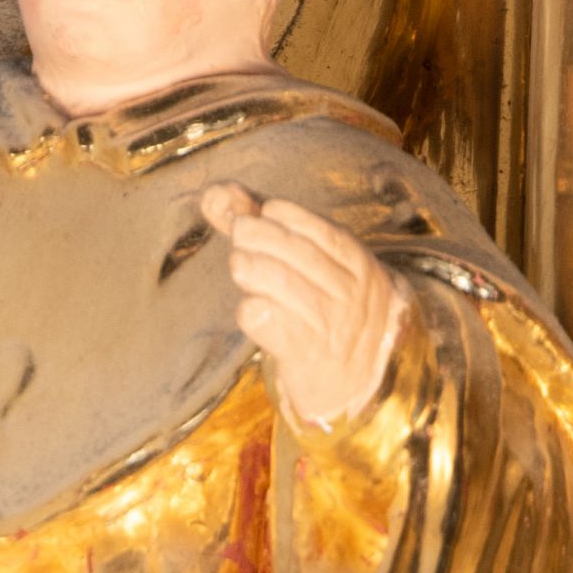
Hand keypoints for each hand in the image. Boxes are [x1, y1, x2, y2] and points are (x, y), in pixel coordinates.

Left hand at [201, 186, 403, 431]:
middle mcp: (348, 294)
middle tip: (239, 232)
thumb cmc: (326, 308)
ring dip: (254, 268)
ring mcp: (329, 325)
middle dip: (264, 237)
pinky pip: (276, 327)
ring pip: (287, 287)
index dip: (289, 216)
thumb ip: (265, 227)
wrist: (357, 379)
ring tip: (238, 264)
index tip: (264, 210)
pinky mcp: (306, 355)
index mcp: (357, 265)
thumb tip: (215, 194)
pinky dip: (254, 311)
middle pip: (302, 256)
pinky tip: (247, 306)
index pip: (325, 233)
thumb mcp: (315, 266)